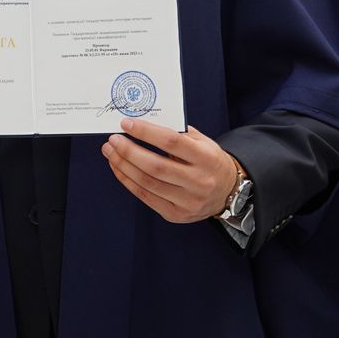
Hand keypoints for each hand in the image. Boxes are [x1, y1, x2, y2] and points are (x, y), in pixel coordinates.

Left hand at [103, 119, 240, 223]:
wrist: (228, 192)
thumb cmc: (209, 162)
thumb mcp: (203, 142)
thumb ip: (177, 132)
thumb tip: (142, 123)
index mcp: (207, 158)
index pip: (171, 142)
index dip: (145, 132)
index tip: (126, 124)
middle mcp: (199, 181)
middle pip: (155, 165)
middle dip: (128, 151)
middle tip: (113, 140)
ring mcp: (188, 201)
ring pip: (147, 182)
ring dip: (123, 165)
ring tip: (110, 151)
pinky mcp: (176, 214)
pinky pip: (145, 196)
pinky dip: (127, 180)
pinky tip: (118, 168)